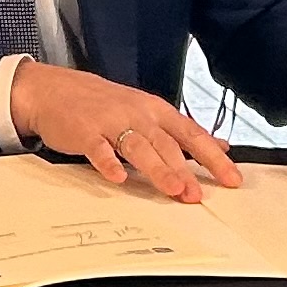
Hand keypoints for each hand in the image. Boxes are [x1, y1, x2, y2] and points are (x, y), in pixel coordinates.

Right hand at [9, 62, 243, 201]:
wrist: (54, 90)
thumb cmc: (104, 103)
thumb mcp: (147, 111)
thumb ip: (181, 131)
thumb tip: (219, 145)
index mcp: (156, 111)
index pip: (191, 134)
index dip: (213, 157)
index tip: (232, 178)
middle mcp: (137, 114)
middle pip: (167, 144)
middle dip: (185, 170)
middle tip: (198, 196)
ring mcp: (110, 122)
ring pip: (138, 147)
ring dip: (157, 168)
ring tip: (172, 189)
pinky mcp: (85, 131)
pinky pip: (99, 149)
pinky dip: (108, 163)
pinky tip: (117, 178)